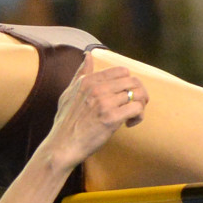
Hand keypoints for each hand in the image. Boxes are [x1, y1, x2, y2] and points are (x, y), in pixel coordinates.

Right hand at [43, 52, 146, 172]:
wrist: (62, 146)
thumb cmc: (65, 123)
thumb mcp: (68, 93)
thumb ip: (80, 74)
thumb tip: (88, 55)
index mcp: (88, 80)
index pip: (121, 71)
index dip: (128, 82)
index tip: (124, 95)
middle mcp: (97, 88)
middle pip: (133, 81)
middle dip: (139, 93)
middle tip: (135, 106)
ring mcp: (104, 103)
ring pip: (138, 94)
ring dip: (140, 106)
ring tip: (132, 117)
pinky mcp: (111, 118)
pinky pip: (137, 108)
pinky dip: (138, 116)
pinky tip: (129, 124)